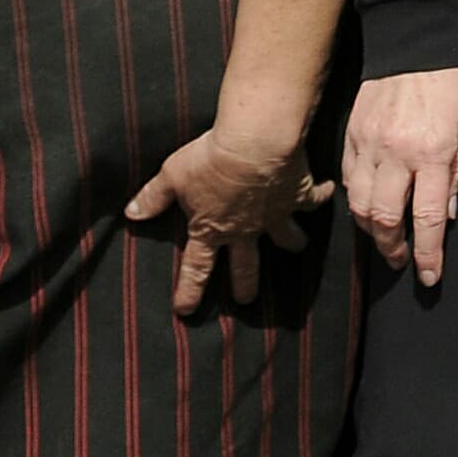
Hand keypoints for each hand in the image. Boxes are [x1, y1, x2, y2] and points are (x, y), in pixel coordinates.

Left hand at [127, 108, 324, 314]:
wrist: (254, 145)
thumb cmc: (209, 159)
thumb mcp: (174, 175)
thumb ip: (153, 197)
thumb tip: (130, 214)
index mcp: (212, 229)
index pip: (196, 268)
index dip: (190, 290)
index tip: (186, 311)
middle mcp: (245, 230)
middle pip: (246, 266)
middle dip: (245, 285)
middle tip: (245, 299)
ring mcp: (275, 216)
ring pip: (287, 238)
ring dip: (293, 242)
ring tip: (298, 246)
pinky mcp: (298, 195)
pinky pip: (314, 200)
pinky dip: (322, 196)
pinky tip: (327, 193)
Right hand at [344, 67, 457, 284]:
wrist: (415, 40)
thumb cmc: (450, 83)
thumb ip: (456, 174)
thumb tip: (447, 216)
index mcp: (432, 153)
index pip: (428, 219)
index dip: (428, 254)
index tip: (430, 276)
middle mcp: (397, 153)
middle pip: (385, 219)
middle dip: (393, 249)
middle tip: (402, 260)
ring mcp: (369, 144)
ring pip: (359, 204)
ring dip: (371, 230)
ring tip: (385, 239)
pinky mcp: (352, 134)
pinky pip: (349, 179)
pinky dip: (356, 201)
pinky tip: (368, 207)